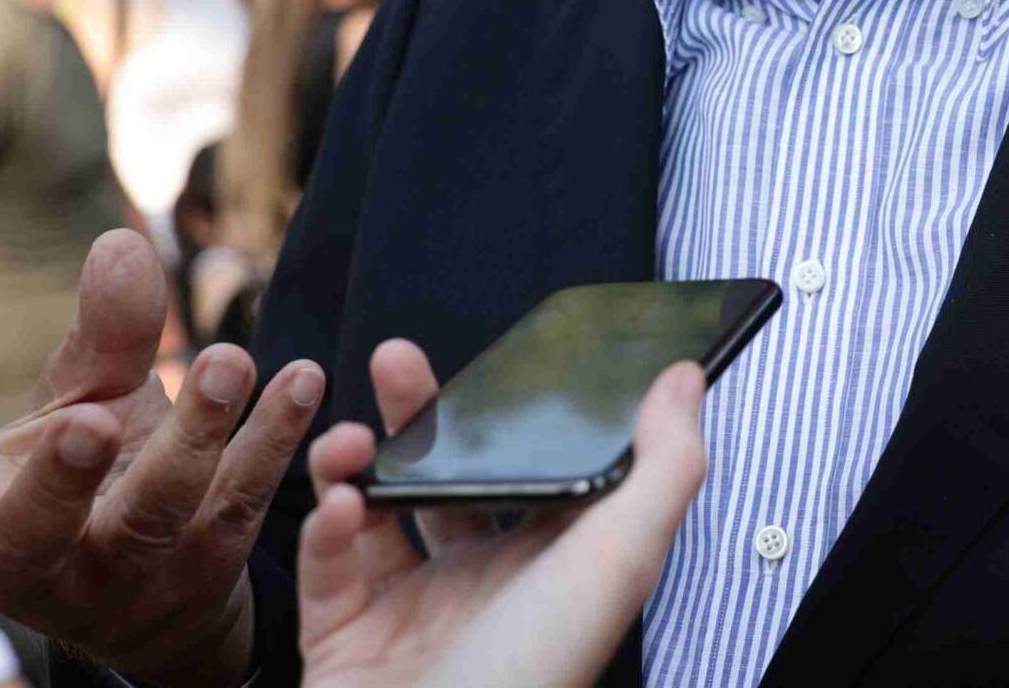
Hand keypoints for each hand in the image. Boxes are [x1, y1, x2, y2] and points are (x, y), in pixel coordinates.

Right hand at [0, 230, 326, 687]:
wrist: (155, 588)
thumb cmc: (91, 475)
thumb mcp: (80, 402)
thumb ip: (101, 334)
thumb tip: (121, 244)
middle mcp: (40, 564)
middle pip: (38, 533)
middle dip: (62, 479)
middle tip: (89, 425)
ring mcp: (124, 580)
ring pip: (152, 518)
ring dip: (192, 440)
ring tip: (226, 362)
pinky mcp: (205, 573)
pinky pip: (241, 505)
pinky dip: (274, 442)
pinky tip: (302, 380)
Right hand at [297, 341, 706, 687]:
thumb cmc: (539, 678)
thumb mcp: (620, 561)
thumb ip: (663, 466)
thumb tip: (685, 379)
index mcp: (547, 561)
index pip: (528, 464)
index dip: (507, 408)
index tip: (487, 353)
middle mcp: (479, 581)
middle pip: (442, 476)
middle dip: (416, 415)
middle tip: (393, 358)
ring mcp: (409, 610)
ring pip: (370, 511)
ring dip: (353, 461)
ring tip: (348, 442)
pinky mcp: (346, 638)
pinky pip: (327, 567)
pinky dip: (324, 528)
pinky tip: (338, 505)